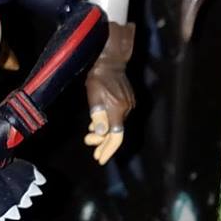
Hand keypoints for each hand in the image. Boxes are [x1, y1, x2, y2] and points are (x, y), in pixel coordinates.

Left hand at [83, 22, 134, 165]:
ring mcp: (129, 105)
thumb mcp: (93, 96)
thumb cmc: (98, 77)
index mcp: (117, 110)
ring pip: (117, 126)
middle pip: (116, 134)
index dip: (108, 150)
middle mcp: (126, 110)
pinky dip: (110, 124)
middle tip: (94, 153)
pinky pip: (119, 117)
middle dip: (104, 145)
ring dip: (105, 134)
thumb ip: (98, 116)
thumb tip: (101, 134)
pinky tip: (100, 125)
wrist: (112, 61)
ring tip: (91, 137)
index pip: (115, 137)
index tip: (99, 159)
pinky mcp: (129, 100)